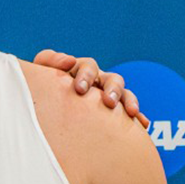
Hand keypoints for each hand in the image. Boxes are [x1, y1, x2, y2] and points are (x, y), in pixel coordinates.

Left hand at [34, 50, 148, 127]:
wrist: (49, 113)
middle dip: (111, 89)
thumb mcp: (41, 76)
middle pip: (110, 78)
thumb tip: (68, 60)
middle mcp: (96, 81)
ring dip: (127, 100)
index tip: (79, 88)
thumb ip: (49, 61)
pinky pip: (130, 111)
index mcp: (78, 71)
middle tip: (107, 102)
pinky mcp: (116, 110)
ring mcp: (107, 94)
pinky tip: (143, 124)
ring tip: (130, 112)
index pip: (85, 66)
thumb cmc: (43, 92)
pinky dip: (138, 116)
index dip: (84, 74)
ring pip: (122, 93)